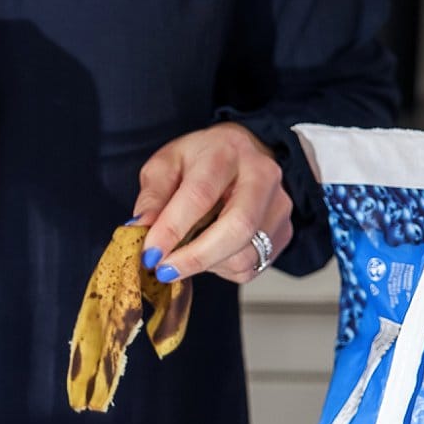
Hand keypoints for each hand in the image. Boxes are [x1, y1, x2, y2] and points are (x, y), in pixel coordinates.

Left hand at [131, 122, 292, 283]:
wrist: (247, 154)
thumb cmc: (202, 160)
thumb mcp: (167, 164)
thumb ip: (152, 195)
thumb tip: (139, 228)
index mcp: (227, 152)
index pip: (200, 196)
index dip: (172, 230)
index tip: (149, 254)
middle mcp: (262, 176)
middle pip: (236, 228)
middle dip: (195, 258)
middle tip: (164, 271)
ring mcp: (279, 205)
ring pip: (245, 254)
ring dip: (206, 265)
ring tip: (185, 254)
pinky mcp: (283, 231)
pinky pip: (250, 266)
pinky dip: (222, 268)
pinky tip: (210, 251)